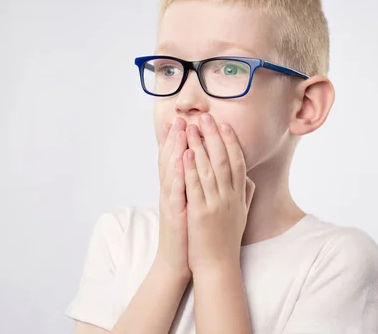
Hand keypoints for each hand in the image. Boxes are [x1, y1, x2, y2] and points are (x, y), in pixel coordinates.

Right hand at [154, 117, 190, 278]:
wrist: (179, 262)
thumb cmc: (190, 234)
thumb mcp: (194, 206)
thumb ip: (197, 188)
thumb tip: (206, 173)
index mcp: (179, 189)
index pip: (179, 158)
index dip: (181, 139)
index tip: (185, 119)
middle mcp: (172, 192)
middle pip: (172, 159)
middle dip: (176, 136)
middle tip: (180, 116)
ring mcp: (171, 201)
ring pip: (172, 170)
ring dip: (175, 148)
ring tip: (180, 129)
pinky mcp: (174, 214)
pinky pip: (176, 191)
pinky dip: (178, 174)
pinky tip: (182, 160)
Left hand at [183, 113, 254, 273]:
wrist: (218, 265)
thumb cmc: (227, 240)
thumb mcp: (242, 215)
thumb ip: (246, 195)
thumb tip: (249, 179)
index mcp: (239, 196)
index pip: (238, 162)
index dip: (232, 142)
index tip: (225, 124)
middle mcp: (230, 197)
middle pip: (224, 160)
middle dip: (214, 136)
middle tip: (206, 117)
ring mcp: (216, 205)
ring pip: (209, 169)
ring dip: (200, 146)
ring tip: (192, 128)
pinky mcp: (201, 213)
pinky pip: (196, 187)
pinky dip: (191, 169)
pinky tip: (185, 154)